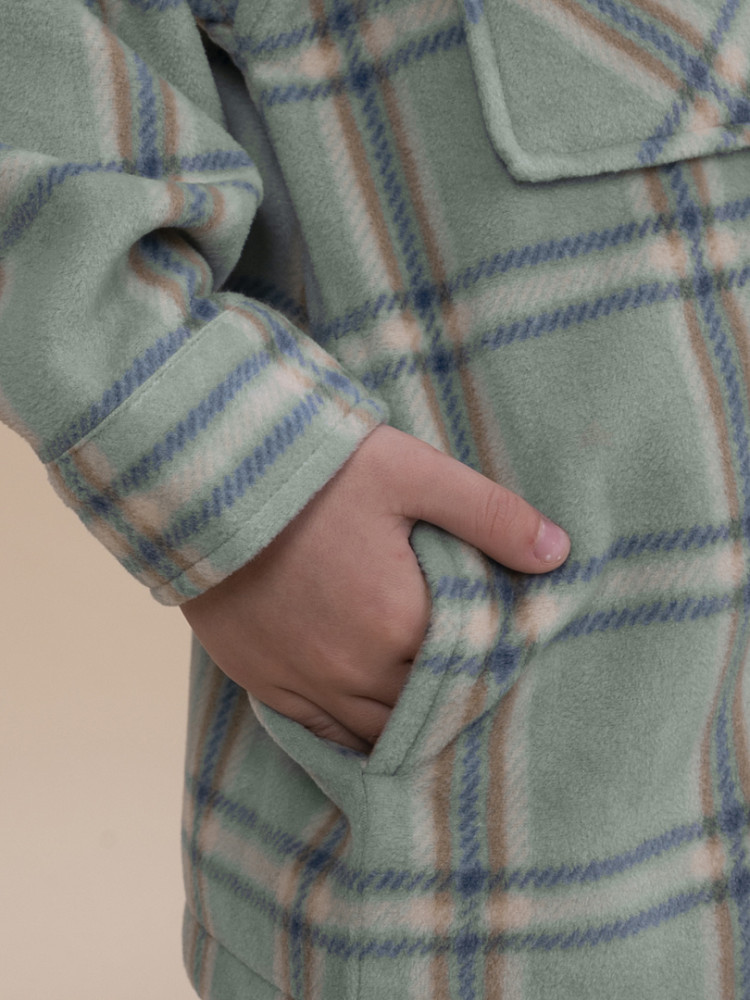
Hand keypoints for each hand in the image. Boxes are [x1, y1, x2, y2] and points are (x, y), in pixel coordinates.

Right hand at [180, 426, 569, 751]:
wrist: (208, 478)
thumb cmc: (318, 470)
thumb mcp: (413, 474)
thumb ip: (490, 515)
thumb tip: (559, 552)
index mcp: (401, 618)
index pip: (470, 668)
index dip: (493, 667)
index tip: (506, 661)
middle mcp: (356, 665)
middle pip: (427, 709)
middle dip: (454, 701)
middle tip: (475, 689)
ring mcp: (306, 680)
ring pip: (379, 732)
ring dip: (409, 726)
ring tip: (432, 715)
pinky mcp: (265, 682)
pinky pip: (322, 736)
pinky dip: (355, 737)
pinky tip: (374, 730)